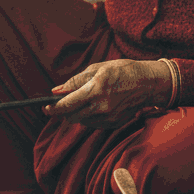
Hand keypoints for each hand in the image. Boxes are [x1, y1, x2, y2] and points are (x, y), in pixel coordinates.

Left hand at [43, 59, 170, 129]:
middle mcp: (102, 107)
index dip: (53, 108)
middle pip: (71, 117)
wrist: (148, 83)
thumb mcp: (97, 69)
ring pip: (82, 121)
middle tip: (58, 105)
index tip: (45, 108)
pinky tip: (94, 105)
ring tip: (81, 101)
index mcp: (96, 90)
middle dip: (62, 112)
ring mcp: (109, 118)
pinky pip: (93, 123)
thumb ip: (75, 81)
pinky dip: (88, 116)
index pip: (67, 105)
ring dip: (76, 113)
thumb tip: (56, 91)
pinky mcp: (114, 124)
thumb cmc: (122, 71)